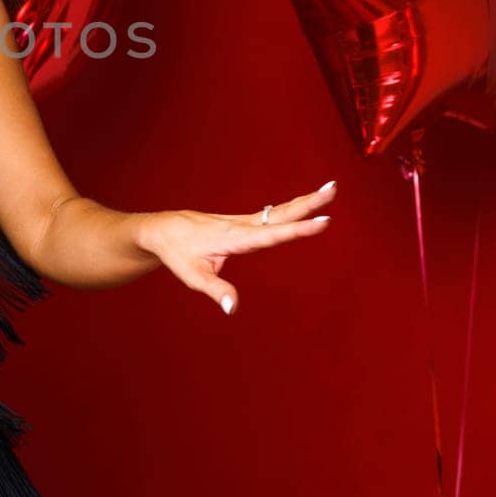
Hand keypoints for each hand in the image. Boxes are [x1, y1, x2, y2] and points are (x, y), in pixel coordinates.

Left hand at [135, 181, 335, 315]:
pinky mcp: (241, 222)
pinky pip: (271, 214)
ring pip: (279, 210)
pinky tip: (303, 205)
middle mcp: (242, 225)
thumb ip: (215, 290)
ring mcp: (242, 221)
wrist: (162, 230)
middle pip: (281, 213)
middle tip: (333, 188)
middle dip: (309, 203)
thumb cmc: (177, 253)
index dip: (299, 230)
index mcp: (235, 238)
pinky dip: (291, 208)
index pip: (273, 234)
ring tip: (329, 189)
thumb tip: (232, 308)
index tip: (323, 222)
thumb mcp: (192, 276)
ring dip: (305, 201)